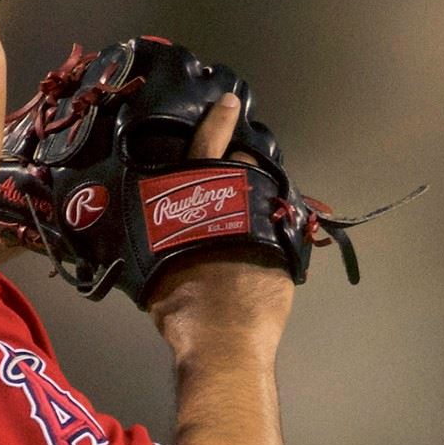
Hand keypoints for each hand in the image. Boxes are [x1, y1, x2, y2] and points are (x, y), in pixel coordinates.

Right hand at [146, 90, 295, 356]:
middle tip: (233, 187)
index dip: (218, 122)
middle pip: (244, 168)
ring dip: (259, 199)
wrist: (224, 343)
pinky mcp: (287, 249)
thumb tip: (156, 240)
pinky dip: (275, 232)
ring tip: (250, 216)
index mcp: (199, 201)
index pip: (208, 147)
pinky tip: (267, 246)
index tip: (229, 102)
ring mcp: (267, 223)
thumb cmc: (182, 310)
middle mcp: (237, 202)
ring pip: (267, 195)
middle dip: (241, 171)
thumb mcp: (156, 270)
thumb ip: (160, 243)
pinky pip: (283, 229)